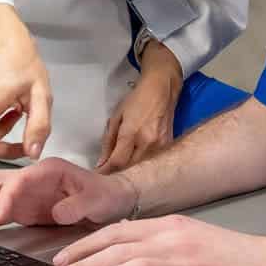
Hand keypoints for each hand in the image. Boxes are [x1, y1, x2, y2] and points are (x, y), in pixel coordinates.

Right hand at [0, 158, 137, 235]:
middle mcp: (30, 180)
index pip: (18, 182)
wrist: (111, 201)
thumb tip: (58, 212)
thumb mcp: (96, 197)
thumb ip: (77, 204)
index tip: (0, 217)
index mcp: (46, 170)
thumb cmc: (105, 193)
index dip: (7, 198)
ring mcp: (25, 195)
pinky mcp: (24, 210)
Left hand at [97, 42, 183, 172]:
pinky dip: (141, 164)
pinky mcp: (168, 146)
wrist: (162, 89)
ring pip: (141, 168)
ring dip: (129, 171)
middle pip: (129, 168)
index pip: (116, 162)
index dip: (105, 172)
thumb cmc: (137, 99)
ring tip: (119, 171)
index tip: (97, 176)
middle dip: (116, 173)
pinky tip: (135, 163)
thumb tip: (102, 162)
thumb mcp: (117, 116)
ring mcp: (160, 146)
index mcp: (131, 133)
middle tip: (105, 176)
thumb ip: (108, 141)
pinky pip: (151, 161)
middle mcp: (147, 143)